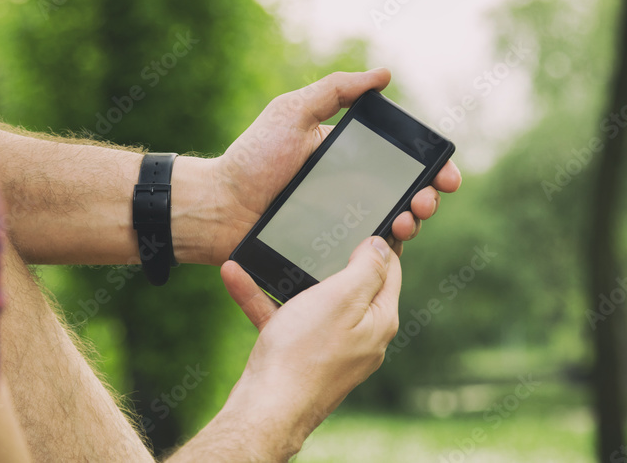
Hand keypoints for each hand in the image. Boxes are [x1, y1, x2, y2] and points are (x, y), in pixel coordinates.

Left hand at [190, 68, 460, 264]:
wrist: (219, 207)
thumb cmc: (253, 157)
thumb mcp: (293, 112)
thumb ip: (335, 90)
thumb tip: (384, 73)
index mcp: (349, 158)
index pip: (401, 163)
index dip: (431, 169)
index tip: (447, 176)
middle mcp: (352, 191)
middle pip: (405, 197)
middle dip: (427, 199)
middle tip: (426, 202)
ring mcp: (342, 224)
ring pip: (391, 227)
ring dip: (411, 225)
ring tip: (406, 221)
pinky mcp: (329, 252)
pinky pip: (363, 256)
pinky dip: (382, 252)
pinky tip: (386, 245)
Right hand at [213, 236, 400, 458]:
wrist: (265, 410)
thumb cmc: (304, 354)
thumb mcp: (342, 298)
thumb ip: (366, 268)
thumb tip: (382, 246)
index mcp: (379, 319)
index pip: (390, 270)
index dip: (380, 241)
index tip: (365, 217)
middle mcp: (361, 336)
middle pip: (350, 284)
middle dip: (328, 257)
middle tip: (314, 229)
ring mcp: (331, 348)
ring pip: (310, 300)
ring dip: (285, 276)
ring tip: (265, 252)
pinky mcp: (301, 357)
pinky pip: (285, 318)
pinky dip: (264, 299)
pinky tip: (236, 277)